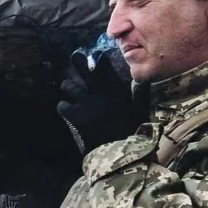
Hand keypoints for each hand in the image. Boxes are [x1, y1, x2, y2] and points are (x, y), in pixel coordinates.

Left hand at [57, 38, 140, 155]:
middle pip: (88, 74)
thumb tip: (145, 79)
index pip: (108, 71)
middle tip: (75, 55)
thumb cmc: (132, 133)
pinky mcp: (78, 118)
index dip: (100, 61)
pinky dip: (63, 106)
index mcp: (119, 93)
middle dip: (80, 63)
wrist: (120, 153)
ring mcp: (89, 106)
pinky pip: (64, 106)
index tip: (95, 54)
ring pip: (72, 88)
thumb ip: (141, 95)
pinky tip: (64, 107)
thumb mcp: (140, 112)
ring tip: (66, 86)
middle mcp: (103, 96)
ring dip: (68, 86)